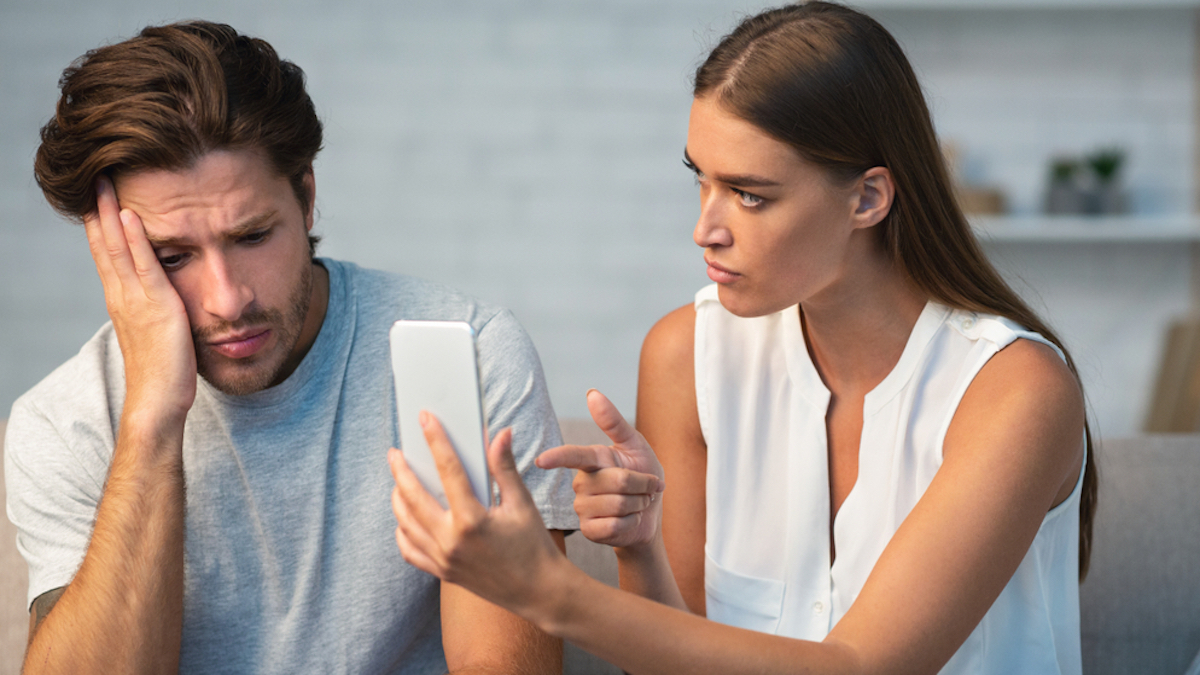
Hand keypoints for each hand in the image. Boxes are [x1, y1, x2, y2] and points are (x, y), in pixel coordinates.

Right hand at [84, 176, 195, 425]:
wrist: (158, 402)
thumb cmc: (164, 373)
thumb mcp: (159, 332)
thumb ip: (157, 311)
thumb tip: (165, 298)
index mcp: (123, 302)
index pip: (107, 255)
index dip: (101, 225)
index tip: (97, 197)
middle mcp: (122, 297)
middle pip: (104, 245)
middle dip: (98, 211)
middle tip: (93, 177)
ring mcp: (135, 301)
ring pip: (117, 249)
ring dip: (110, 214)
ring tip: (104, 184)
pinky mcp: (156, 307)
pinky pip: (143, 266)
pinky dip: (134, 240)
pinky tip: (129, 216)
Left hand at [388, 412, 565, 617]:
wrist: (538, 592)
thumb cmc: (534, 546)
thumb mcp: (521, 503)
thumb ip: (504, 467)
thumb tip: (500, 433)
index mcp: (472, 520)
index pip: (448, 470)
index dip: (436, 440)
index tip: (425, 419)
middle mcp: (451, 541)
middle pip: (413, 496)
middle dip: (401, 469)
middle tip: (396, 452)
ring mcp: (442, 559)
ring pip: (405, 522)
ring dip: (398, 498)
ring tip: (398, 480)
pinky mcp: (441, 572)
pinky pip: (409, 550)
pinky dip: (403, 530)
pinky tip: (405, 517)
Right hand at [536, 390, 664, 550]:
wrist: (651, 513)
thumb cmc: (643, 474)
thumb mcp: (635, 445)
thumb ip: (614, 422)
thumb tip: (592, 393)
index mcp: (592, 460)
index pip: (573, 456)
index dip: (558, 458)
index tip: (541, 460)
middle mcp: (582, 483)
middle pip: (618, 480)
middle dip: (642, 485)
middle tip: (646, 488)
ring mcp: (583, 508)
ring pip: (618, 504)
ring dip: (638, 504)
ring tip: (636, 504)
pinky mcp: (589, 530)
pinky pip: (614, 526)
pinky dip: (631, 523)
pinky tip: (628, 521)